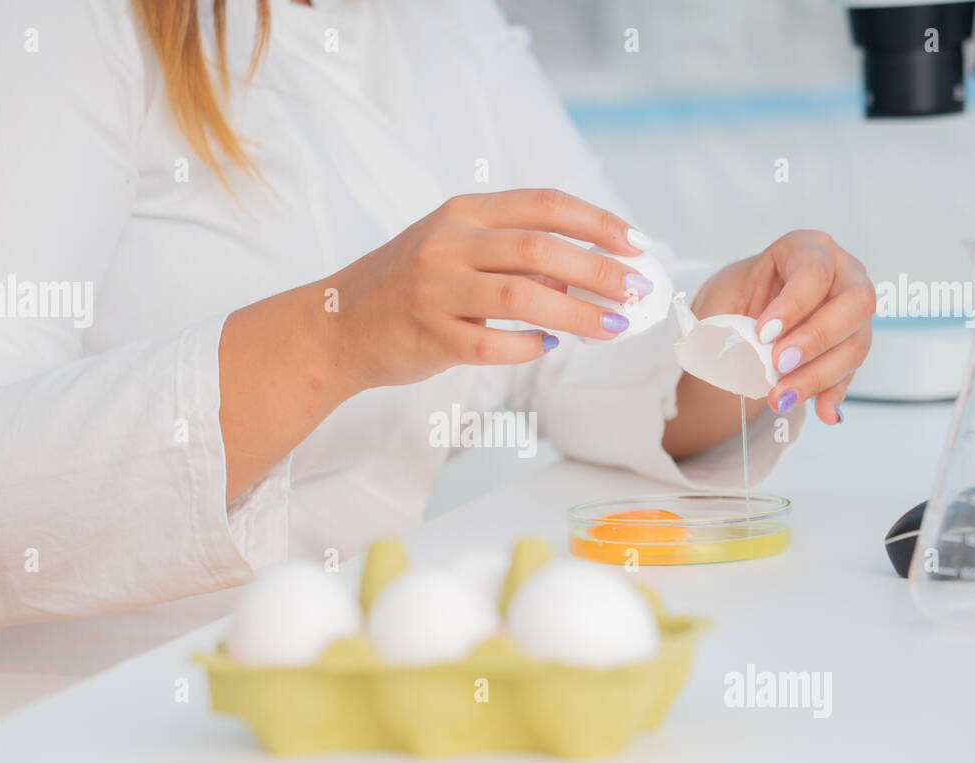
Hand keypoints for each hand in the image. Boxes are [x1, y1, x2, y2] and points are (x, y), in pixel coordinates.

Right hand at [326, 189, 652, 388]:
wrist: (337, 325)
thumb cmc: (408, 286)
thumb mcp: (452, 246)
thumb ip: (510, 250)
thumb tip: (585, 272)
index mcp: (463, 213)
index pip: (544, 205)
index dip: (597, 222)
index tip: (635, 244)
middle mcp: (449, 244)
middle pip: (542, 249)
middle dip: (600, 270)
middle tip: (637, 291)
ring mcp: (437, 290)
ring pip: (525, 298)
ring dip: (579, 314)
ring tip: (612, 326)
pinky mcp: (431, 336)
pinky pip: (494, 343)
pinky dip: (529, 346)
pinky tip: (548, 346)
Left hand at [689, 229, 874, 423]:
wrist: (740, 316)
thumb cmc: (734, 299)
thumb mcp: (719, 302)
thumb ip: (723, 325)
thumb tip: (736, 359)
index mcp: (808, 249)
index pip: (814, 271)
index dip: (792, 304)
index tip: (762, 333)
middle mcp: (843, 275)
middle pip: (856, 302)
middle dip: (816, 337)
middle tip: (779, 363)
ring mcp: (853, 313)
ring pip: (856, 343)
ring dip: (818, 375)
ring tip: (780, 398)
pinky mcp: (850, 348)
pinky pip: (850, 373)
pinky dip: (832, 394)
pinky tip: (822, 412)